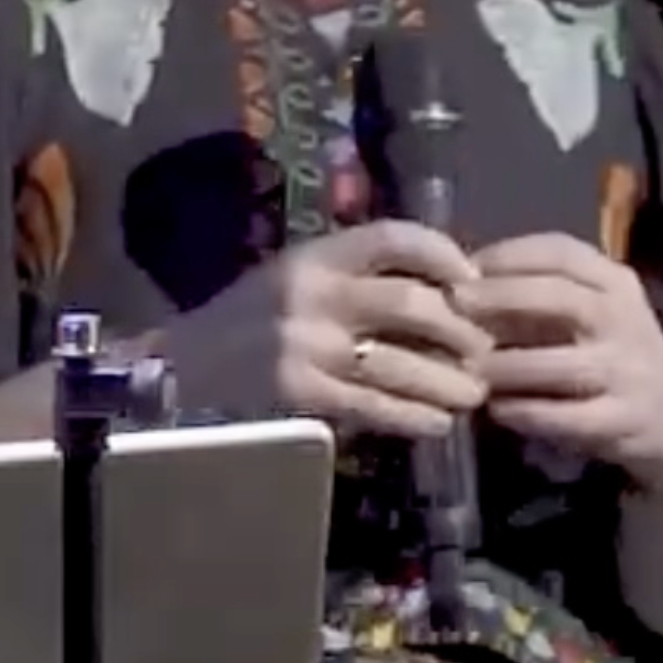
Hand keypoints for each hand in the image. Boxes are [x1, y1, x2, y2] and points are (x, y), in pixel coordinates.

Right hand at [158, 221, 491, 439]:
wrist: (179, 367)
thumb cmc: (243, 321)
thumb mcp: (291, 280)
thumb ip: (350, 279)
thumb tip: (440, 294)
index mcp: (313, 255)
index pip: (393, 238)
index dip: (444, 254)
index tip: (475, 279)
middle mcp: (313, 293)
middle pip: (410, 302)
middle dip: (461, 330)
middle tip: (484, 351)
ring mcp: (305, 344)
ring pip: (399, 361)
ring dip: (448, 381)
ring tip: (473, 395)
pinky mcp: (299, 392)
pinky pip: (372, 405)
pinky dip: (413, 416)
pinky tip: (437, 424)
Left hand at [459, 233, 662, 490]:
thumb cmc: (611, 349)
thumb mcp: (589, 307)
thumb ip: (537, 289)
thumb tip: (460, 276)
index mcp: (615, 282)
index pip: (562, 251)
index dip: (508, 254)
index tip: (463, 266)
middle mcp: (625, 320)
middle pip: (562, 298)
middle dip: (502, 297)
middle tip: (455, 304)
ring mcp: (628, 373)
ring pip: (562, 365)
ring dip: (507, 365)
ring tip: (468, 365)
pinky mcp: (624, 420)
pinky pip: (568, 417)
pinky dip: (527, 412)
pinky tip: (497, 408)